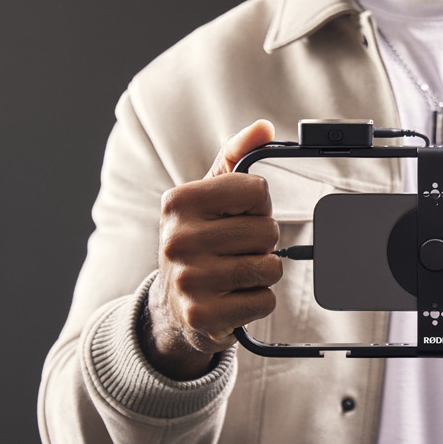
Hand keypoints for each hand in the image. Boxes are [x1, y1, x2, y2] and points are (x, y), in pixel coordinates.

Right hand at [143, 120, 281, 379]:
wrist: (172, 305)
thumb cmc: (198, 240)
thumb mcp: (208, 195)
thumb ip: (235, 157)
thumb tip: (263, 127)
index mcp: (179, 202)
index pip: (256, 190)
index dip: (258, 205)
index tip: (238, 216)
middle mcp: (177, 240)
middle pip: (267, 231)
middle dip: (262, 242)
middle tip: (236, 250)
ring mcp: (188, 280)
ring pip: (270, 267)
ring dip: (263, 272)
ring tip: (236, 273)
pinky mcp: (203, 316)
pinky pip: (264, 301)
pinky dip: (258, 301)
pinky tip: (233, 297)